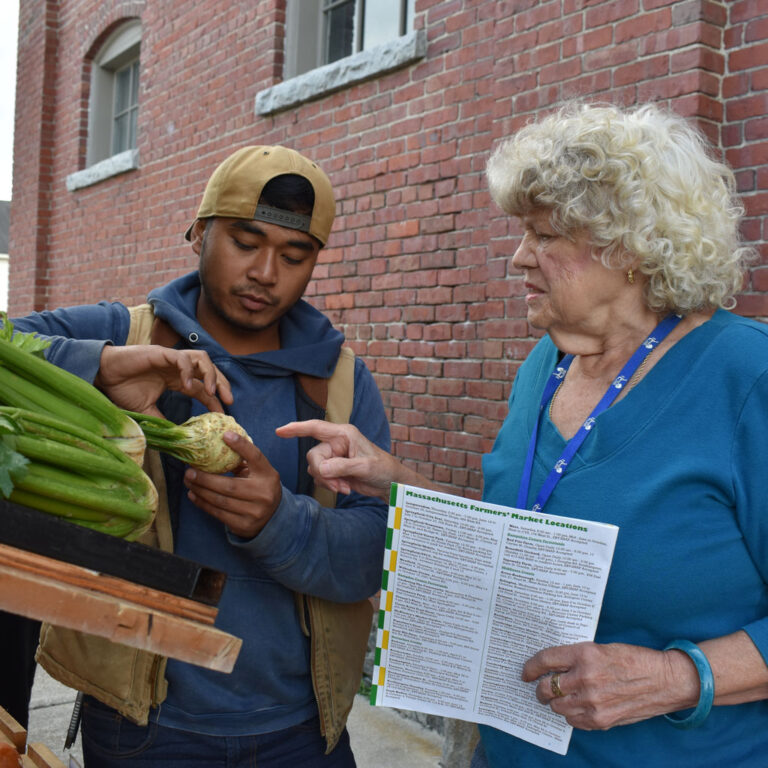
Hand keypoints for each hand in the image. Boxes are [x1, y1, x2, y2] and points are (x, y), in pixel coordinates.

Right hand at [95, 345, 233, 416]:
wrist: (104, 375)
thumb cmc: (123, 389)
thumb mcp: (147, 410)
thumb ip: (162, 419)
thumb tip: (175, 438)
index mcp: (177, 379)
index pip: (203, 388)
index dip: (215, 399)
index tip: (223, 413)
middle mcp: (178, 368)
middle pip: (209, 371)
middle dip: (222, 384)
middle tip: (229, 401)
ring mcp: (171, 359)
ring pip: (202, 359)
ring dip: (211, 375)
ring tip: (212, 393)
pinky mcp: (161, 352)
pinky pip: (182, 358)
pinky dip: (188, 371)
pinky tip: (187, 386)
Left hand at [183, 431, 281, 537]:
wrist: (273, 517)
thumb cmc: (259, 487)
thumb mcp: (258, 472)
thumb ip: (242, 460)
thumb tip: (218, 442)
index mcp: (268, 475)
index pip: (255, 457)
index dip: (241, 446)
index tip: (225, 435)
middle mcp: (263, 494)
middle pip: (230, 486)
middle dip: (205, 478)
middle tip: (189, 471)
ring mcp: (254, 512)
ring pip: (220, 500)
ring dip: (200, 490)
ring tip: (188, 481)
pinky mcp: (243, 525)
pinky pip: (218, 513)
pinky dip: (203, 503)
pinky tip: (193, 494)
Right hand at [275, 420, 402, 500]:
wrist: (389, 483)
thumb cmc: (382, 468)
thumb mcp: (364, 467)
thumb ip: (342, 467)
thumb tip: (321, 469)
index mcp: (344, 434)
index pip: (315, 428)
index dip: (296, 429)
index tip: (279, 431)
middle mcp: (336, 443)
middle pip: (313, 456)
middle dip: (323, 473)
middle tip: (338, 484)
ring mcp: (334, 456)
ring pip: (315, 468)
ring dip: (327, 481)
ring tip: (345, 487)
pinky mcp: (334, 469)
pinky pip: (320, 477)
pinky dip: (330, 485)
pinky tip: (345, 488)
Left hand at [522, 641, 700, 729]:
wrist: (664, 680)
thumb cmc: (634, 660)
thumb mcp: (602, 648)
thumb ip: (577, 657)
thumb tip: (554, 665)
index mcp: (585, 653)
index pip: (546, 660)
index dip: (531, 666)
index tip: (526, 671)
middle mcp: (585, 677)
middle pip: (547, 687)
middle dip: (541, 688)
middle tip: (542, 688)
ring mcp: (593, 701)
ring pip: (557, 706)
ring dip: (556, 702)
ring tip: (562, 697)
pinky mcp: (601, 720)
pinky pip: (573, 720)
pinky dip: (571, 715)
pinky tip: (578, 707)